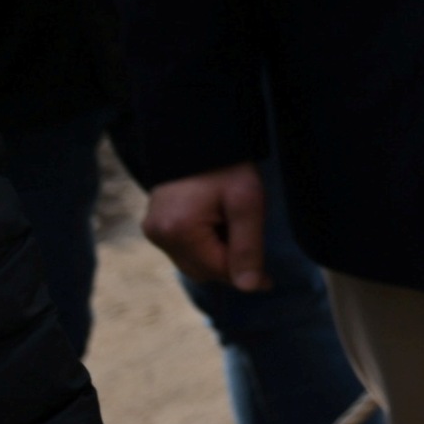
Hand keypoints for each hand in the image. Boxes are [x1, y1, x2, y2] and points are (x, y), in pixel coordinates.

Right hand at [142, 163, 266, 291]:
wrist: (198, 135)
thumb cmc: (227, 165)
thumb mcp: (247, 202)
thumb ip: (248, 246)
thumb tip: (250, 287)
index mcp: (178, 231)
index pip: (217, 270)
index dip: (246, 275)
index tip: (270, 280)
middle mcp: (158, 235)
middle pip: (203, 270)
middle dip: (229, 263)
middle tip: (250, 238)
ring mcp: (153, 230)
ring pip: (193, 263)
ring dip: (217, 255)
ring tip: (231, 223)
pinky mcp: (155, 225)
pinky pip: (183, 250)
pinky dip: (204, 246)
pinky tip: (217, 222)